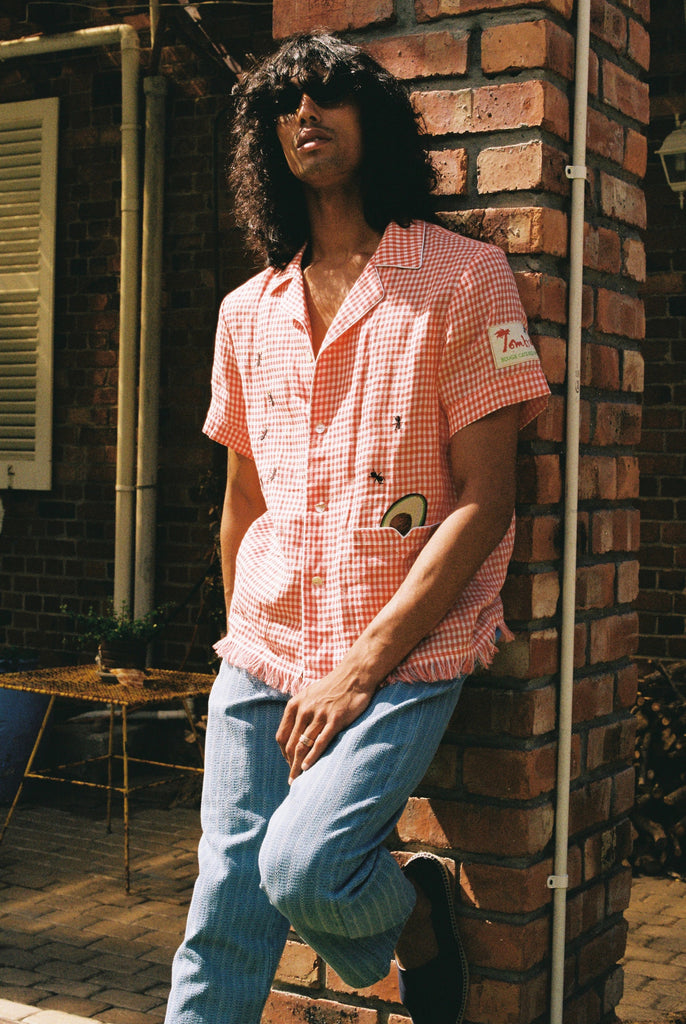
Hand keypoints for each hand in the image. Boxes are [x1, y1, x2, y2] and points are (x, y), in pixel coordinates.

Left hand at [276, 670, 375, 784]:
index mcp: (295, 705)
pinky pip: (320, 742)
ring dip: (298, 765)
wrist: (355, 674)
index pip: (282, 736)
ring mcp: (319, 715)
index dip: (283, 753)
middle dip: (290, 764)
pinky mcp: (335, 720)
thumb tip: (296, 733)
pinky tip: (307, 768)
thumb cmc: (333, 687)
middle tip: (291, 780)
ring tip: (298, 781)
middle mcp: (304, 710)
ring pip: (303, 745)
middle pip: (291, 744)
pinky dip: (312, 757)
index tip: (288, 763)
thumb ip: (301, 712)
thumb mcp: (310, 696)